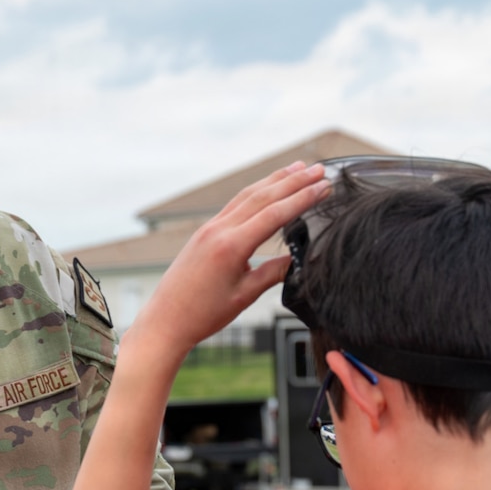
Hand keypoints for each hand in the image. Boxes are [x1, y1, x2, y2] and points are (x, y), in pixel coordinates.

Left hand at [132, 162, 330, 356]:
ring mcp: (210, 228)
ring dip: (275, 179)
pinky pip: (235, 204)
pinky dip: (255, 191)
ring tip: (297, 168)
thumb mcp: (244, 296)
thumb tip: (295, 260)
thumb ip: (272, 273)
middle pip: (263, 196)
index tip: (324, 186)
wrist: (166, 320)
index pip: (275, 214)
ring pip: (248, 195)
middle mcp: (219, 230)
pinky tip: (267, 187)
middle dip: (294, 181)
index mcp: (231, 246)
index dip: (302, 198)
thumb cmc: (202, 314)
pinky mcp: (205, 232)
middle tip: (318, 169)